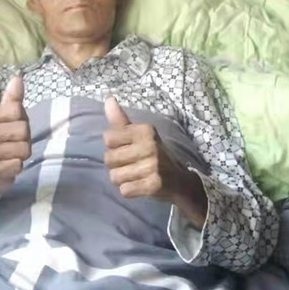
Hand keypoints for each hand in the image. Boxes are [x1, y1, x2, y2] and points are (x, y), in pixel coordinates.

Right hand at [0, 75, 30, 207]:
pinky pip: (17, 165)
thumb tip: (18, 78)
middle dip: (23, 141)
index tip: (11, 130)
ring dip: (20, 156)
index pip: (18, 109)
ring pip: (23, 149)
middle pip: (24, 130)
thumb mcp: (3, 121)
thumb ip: (12, 101)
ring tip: (7, 158)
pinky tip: (4, 169)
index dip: (22, 121)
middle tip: (10, 147)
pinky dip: (15, 169)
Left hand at [103, 96, 206, 225]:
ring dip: (122, 179)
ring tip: (134, 175)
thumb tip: (108, 98)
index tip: (126, 148)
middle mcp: (149, 146)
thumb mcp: (141, 135)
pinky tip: (139, 185)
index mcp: (145, 131)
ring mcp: (152, 166)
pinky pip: (125, 190)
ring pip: (114, 177)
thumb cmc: (155, 154)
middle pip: (109, 159)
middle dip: (116, 165)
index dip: (113, 146)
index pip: (108, 138)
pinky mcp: (153, 185)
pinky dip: (129, 190)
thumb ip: (121, 120)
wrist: (180, 180)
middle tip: (130, 165)